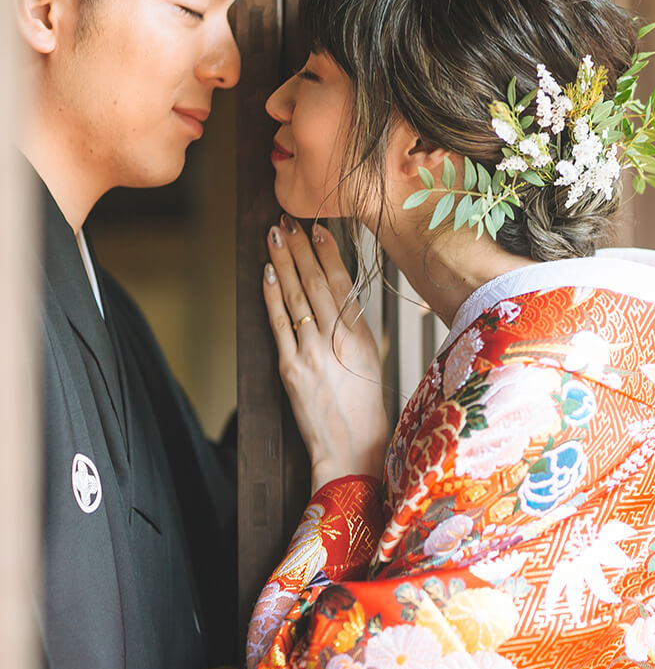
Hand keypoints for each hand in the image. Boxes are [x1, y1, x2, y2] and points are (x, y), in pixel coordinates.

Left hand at [262, 215, 389, 492]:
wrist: (352, 448)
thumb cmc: (366, 408)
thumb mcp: (372, 360)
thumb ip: (355, 328)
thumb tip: (338, 296)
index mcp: (363, 337)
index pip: (343, 284)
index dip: (328, 253)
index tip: (319, 228)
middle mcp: (338, 340)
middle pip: (316, 283)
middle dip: (301, 248)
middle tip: (289, 220)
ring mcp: (312, 353)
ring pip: (295, 297)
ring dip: (283, 263)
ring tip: (275, 236)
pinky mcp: (291, 369)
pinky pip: (279, 325)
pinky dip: (272, 297)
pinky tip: (267, 274)